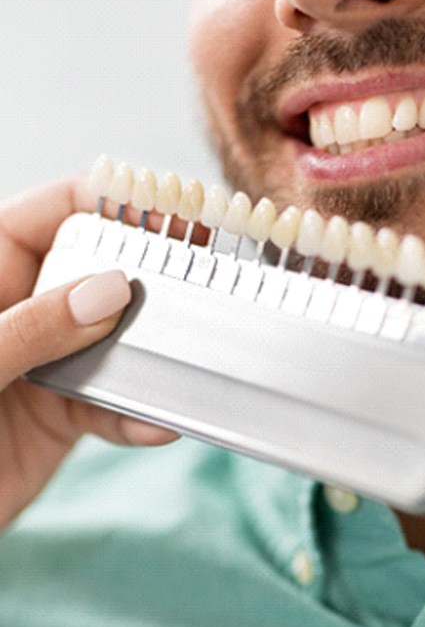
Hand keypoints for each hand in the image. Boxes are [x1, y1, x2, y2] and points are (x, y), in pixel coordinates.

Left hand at [0, 176, 177, 530]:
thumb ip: (33, 326)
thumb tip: (111, 290)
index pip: (53, 212)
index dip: (111, 203)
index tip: (169, 211)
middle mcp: (22, 310)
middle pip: (98, 273)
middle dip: (147, 278)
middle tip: (201, 279)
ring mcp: (46, 361)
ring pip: (114, 341)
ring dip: (151, 356)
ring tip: (184, 361)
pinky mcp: (62, 413)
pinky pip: (111, 405)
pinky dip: (137, 416)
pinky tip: (156, 424)